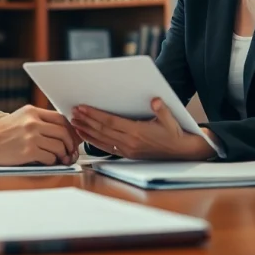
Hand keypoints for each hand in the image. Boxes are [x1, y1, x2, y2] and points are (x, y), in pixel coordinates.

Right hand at [0, 105, 80, 165]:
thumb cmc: (1, 132)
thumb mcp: (20, 118)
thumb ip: (38, 121)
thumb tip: (60, 131)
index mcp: (32, 111)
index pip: (60, 118)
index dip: (70, 129)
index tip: (73, 137)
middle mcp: (33, 122)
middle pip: (63, 132)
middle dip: (71, 144)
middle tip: (70, 151)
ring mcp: (31, 136)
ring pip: (59, 146)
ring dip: (63, 154)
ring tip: (61, 159)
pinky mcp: (28, 151)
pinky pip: (50, 157)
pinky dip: (52, 161)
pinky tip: (48, 162)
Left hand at [71, 98, 214, 160]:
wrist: (182, 152)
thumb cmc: (175, 133)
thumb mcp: (171, 119)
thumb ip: (162, 110)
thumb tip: (155, 100)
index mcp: (138, 132)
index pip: (110, 122)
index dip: (94, 115)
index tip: (82, 107)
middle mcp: (130, 142)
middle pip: (102, 130)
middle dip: (86, 120)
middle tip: (72, 111)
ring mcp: (127, 150)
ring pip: (101, 139)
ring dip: (86, 130)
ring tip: (74, 122)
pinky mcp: (127, 154)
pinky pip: (106, 147)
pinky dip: (93, 141)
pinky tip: (85, 134)